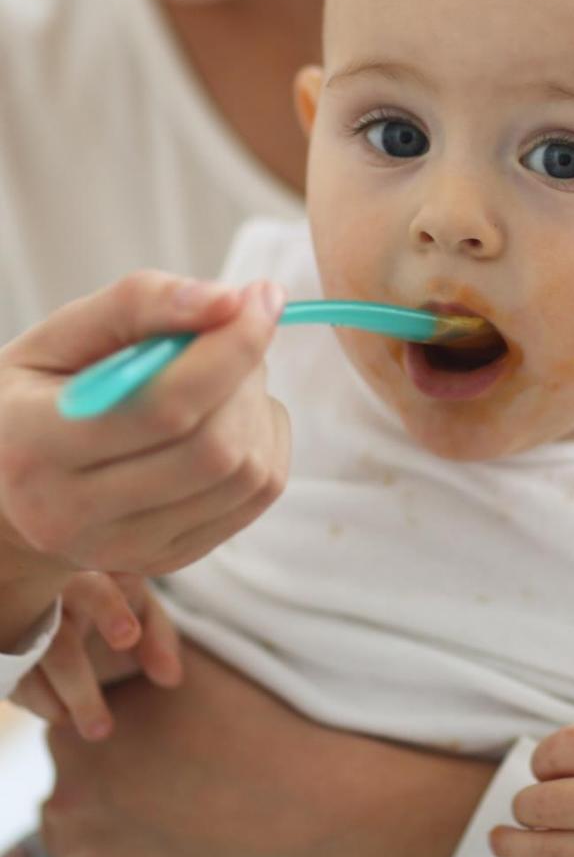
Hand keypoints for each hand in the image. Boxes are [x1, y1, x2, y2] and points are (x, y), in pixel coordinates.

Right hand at [0, 271, 290, 646]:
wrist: (13, 484)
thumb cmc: (43, 392)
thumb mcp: (63, 333)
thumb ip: (139, 303)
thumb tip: (228, 301)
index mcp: (36, 446)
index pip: (163, 406)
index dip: (230, 348)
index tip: (261, 298)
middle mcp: (75, 515)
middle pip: (213, 448)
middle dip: (246, 375)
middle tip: (235, 331)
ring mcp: (127, 549)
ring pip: (246, 473)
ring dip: (258, 406)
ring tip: (225, 375)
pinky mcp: (172, 558)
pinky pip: (258, 494)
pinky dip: (265, 439)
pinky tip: (231, 415)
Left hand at [2, 640, 494, 856]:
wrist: (316, 818)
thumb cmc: (265, 735)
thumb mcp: (197, 671)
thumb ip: (138, 658)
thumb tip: (112, 640)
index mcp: (86, 727)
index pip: (74, 721)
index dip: (113, 726)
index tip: (148, 739)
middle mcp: (70, 790)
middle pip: (70, 779)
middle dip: (106, 777)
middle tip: (167, 779)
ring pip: (67, 833)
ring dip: (97, 825)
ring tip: (160, 821)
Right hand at [10, 572, 181, 739]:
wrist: (81, 615)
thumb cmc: (120, 611)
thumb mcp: (146, 619)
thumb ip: (160, 643)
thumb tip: (171, 678)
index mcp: (94, 577)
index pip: (96, 588)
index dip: (109, 611)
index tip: (128, 638)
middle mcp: (50, 597)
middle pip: (56, 639)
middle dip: (78, 685)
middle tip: (102, 730)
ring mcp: (23, 624)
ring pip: (30, 666)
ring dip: (56, 704)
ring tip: (96, 731)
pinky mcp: (7, 651)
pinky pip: (12, 679)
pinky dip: (37, 702)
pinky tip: (63, 716)